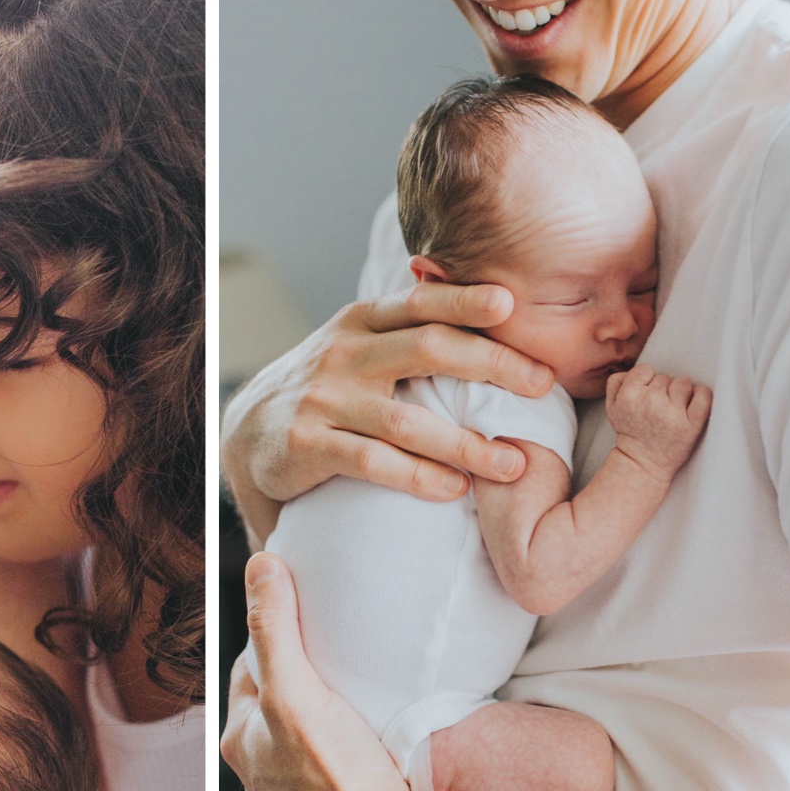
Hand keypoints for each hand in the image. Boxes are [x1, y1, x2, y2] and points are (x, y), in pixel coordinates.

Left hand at [220, 553, 442, 790]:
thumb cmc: (334, 783)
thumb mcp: (295, 693)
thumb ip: (274, 629)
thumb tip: (261, 565)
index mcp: (240, 740)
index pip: (252, 664)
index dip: (276, 631)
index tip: (309, 608)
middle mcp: (263, 767)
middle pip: (283, 695)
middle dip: (308, 667)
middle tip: (345, 639)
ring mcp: (302, 790)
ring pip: (312, 726)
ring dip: (334, 702)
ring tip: (367, 678)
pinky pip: (341, 753)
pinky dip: (356, 734)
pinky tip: (382, 726)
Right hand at [221, 281, 553, 537]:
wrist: (247, 432)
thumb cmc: (327, 388)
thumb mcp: (359, 345)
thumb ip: (410, 329)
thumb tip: (493, 304)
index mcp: (362, 322)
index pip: (421, 302)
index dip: (466, 300)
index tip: (513, 304)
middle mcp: (344, 354)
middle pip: (427, 348)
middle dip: (490, 364)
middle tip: (541, 384)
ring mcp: (323, 400)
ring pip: (405, 419)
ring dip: (466, 443)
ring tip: (514, 463)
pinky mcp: (307, 446)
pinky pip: (372, 462)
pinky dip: (420, 477)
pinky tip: (456, 490)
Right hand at [604, 367, 712, 475]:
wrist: (643, 463)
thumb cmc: (630, 431)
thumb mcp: (611, 406)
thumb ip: (617, 381)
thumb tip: (640, 370)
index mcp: (630, 396)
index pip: (646, 369)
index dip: (646, 380)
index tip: (645, 394)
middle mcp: (651, 402)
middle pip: (665, 377)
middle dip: (662, 390)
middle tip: (657, 408)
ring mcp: (673, 414)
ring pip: (684, 383)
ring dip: (681, 393)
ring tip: (672, 409)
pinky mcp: (692, 425)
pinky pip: (704, 395)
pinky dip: (701, 396)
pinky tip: (692, 404)